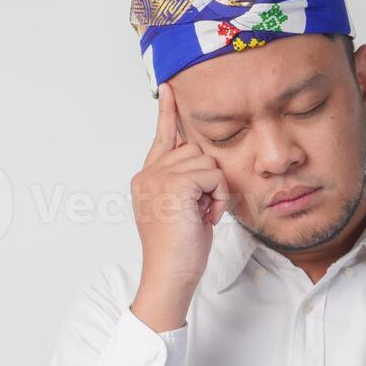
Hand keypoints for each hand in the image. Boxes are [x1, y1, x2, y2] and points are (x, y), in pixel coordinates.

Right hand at [129, 82, 232, 330]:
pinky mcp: (174, 185)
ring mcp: (157, 178)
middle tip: (202, 210)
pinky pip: (213, 174)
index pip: (161, 137)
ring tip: (203, 215)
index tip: (170, 88)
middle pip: (195, 149)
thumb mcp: (184, 210)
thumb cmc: (180, 251)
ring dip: (215, 189)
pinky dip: (219, 196)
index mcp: (147, 178)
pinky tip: (207, 216)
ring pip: (206, 160)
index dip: (168, 113)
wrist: (170, 276)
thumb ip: (186, 183)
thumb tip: (203, 164)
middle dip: (209, 179)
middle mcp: (147, 174)